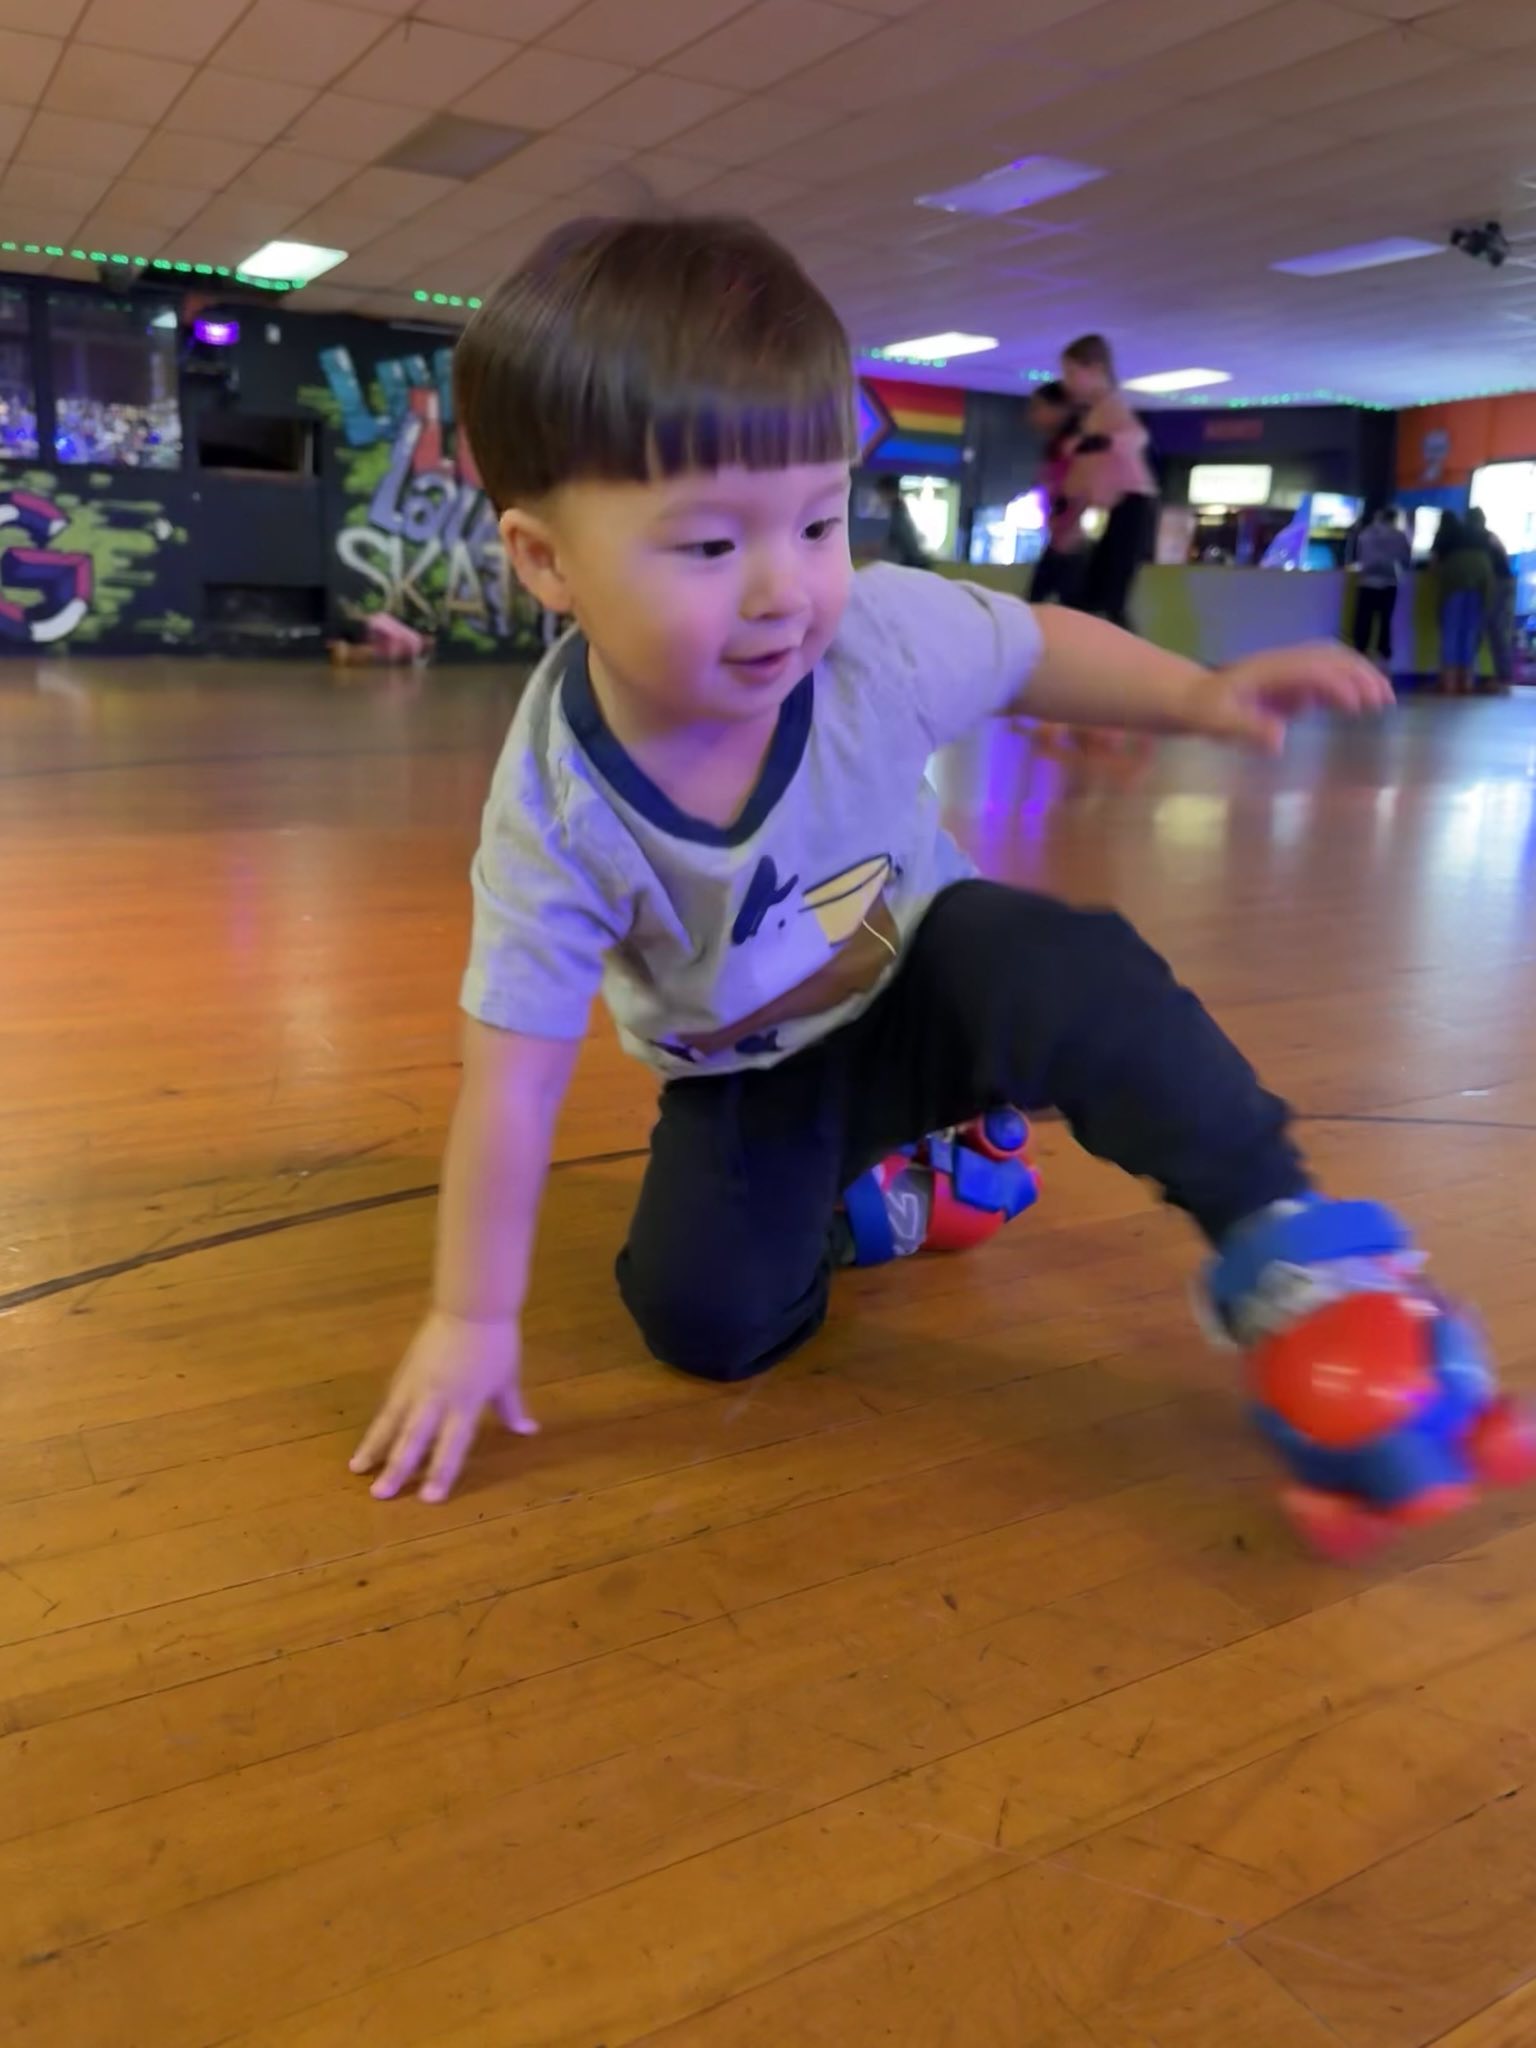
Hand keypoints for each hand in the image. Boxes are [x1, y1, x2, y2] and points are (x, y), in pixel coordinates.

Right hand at [349, 1309, 536, 1502]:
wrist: (471, 1305)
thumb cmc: (496, 1343)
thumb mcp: (507, 1379)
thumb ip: (511, 1409)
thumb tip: (528, 1431)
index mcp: (465, 1404)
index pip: (452, 1446)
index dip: (441, 1473)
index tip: (428, 1499)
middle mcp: (436, 1398)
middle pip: (413, 1439)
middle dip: (396, 1468)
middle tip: (379, 1494)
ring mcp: (416, 1384)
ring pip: (390, 1421)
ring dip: (373, 1446)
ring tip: (356, 1469)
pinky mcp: (404, 1371)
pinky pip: (390, 1403)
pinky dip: (380, 1422)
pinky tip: (369, 1438)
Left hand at [1186, 644, 1393, 752]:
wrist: (1194, 698)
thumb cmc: (1204, 710)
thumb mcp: (1218, 723)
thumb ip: (1246, 729)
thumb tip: (1279, 740)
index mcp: (1269, 670)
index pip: (1311, 670)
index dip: (1335, 684)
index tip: (1357, 706)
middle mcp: (1285, 663)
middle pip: (1331, 658)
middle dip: (1360, 675)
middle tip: (1384, 701)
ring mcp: (1291, 670)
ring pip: (1334, 662)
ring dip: (1362, 676)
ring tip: (1385, 700)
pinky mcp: (1294, 681)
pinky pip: (1328, 675)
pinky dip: (1351, 685)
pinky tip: (1365, 704)